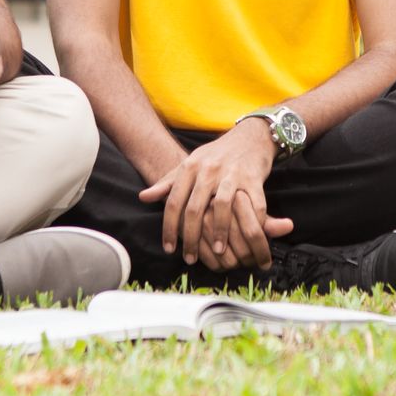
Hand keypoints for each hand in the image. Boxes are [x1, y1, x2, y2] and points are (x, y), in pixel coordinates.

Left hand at [138, 119, 292, 269]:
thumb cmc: (217, 155)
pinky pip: (252, 204)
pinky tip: (246, 237)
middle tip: (189, 258)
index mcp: (190, 167)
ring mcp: (231, 173)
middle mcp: (209, 169)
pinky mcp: (253, 177)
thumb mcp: (191, 163)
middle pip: (194, 209)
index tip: (168, 249)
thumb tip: (143, 197)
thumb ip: (168, 182)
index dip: (169, 228)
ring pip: (221, 207)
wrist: (250, 136)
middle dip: (191, 238)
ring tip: (217, 251)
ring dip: (219, 232)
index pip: (173, 202)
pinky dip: (250, 222)